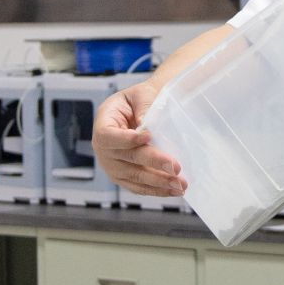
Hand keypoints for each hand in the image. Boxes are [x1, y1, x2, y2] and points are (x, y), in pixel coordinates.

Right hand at [92, 80, 184, 197]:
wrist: (140, 110)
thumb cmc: (140, 100)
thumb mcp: (141, 94)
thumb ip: (144, 107)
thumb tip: (147, 127)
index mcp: (103, 123)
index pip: (108, 136)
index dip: (126, 139)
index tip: (148, 136)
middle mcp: (103, 148)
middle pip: (125, 158)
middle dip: (152, 162)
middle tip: (175, 167)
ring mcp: (112, 166)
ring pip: (134, 177)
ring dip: (158, 182)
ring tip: (180, 184)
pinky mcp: (124, 178)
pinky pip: (139, 187)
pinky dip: (157, 190)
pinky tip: (174, 190)